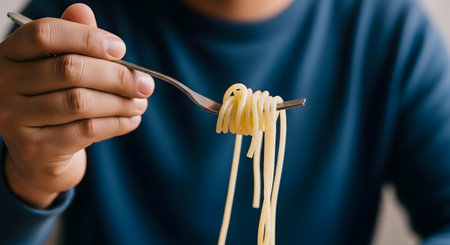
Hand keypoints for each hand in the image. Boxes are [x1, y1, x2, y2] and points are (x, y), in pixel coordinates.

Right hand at [0, 4, 153, 208]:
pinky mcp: (33, 147)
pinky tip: (131, 120)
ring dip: (120, 103)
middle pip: (69, 70)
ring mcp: (14, 117)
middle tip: (145, 84)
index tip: (121, 49)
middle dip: (117, 76)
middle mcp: (4, 83)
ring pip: (80, 102)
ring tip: (140, 103)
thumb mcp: (58, 66)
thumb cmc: (52, 99)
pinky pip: (84, 131)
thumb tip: (84, 11)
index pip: (44, 34)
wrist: (37, 151)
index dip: (87, 38)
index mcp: (10, 54)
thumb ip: (72, 39)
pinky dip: (115, 124)